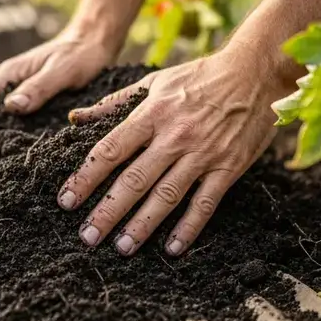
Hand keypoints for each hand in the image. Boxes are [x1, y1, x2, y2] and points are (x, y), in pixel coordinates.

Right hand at [0, 26, 118, 153]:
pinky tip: (12, 158)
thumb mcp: (62, 70)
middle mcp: (10, 86)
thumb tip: (11, 107)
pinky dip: (8, 138)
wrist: (95, 41)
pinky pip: (15, 122)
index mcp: (8, 76)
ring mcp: (21, 93)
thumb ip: (39, 87)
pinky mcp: (35, 101)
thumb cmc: (81, 53)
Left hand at [58, 47, 291, 256]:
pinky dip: (188, 227)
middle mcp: (174, 136)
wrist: (254, 72)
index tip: (67, 201)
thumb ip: (114, 103)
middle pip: (134, 179)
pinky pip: (205, 203)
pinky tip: (172, 248)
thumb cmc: (200, 77)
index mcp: (151, 114)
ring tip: (122, 248)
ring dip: (143, 224)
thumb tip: (75, 119)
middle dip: (108, 211)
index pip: (110, 150)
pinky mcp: (228, 167)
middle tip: (87, 236)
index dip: (86, 177)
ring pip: (166, 195)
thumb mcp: (154, 82)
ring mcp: (202, 154)